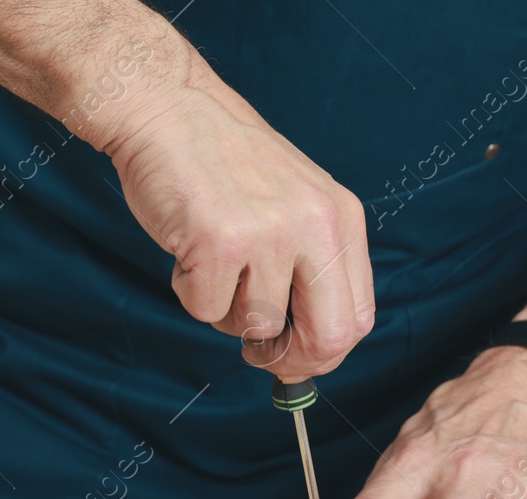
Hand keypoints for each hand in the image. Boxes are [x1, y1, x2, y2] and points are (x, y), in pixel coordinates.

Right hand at [100, 60, 373, 378]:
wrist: (169, 109)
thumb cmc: (224, 163)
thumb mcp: (296, 203)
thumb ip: (312, 267)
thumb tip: (305, 352)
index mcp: (341, 219)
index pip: (358, 317)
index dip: (324, 353)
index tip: (294, 355)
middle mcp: (316, 225)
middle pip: (328, 338)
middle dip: (290, 361)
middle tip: (259, 353)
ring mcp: (270, 232)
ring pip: (256, 326)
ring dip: (226, 313)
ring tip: (213, 262)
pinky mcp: (220, 241)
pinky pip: (206, 310)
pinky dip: (189, 291)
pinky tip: (188, 248)